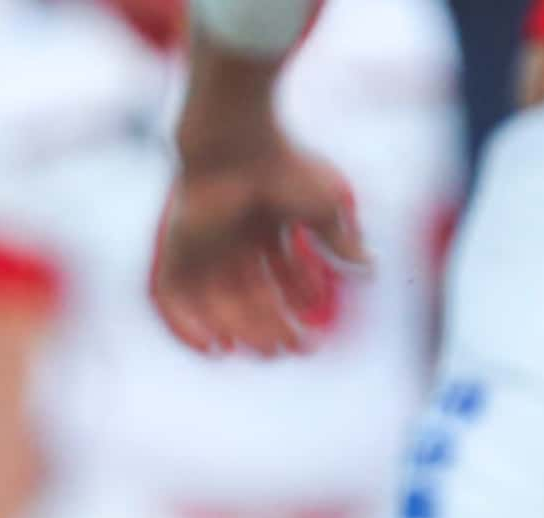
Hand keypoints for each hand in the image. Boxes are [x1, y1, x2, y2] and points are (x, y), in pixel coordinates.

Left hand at [150, 80, 366, 358]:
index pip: (283, 269)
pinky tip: (213, 347)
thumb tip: (371, 270)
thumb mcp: (325, 206)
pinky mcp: (175, 246)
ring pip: (219, 299)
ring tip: (267, 350)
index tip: (315, 328)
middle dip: (273, 323)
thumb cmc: (284, 166)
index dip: (300, 298)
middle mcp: (234, 234)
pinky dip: (189, 324)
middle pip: (251, 291)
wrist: (234, 142)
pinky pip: (172, 296)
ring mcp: (203, 241)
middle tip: (292, 349)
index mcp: (267, 220)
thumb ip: (343, 240)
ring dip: (243, 328)